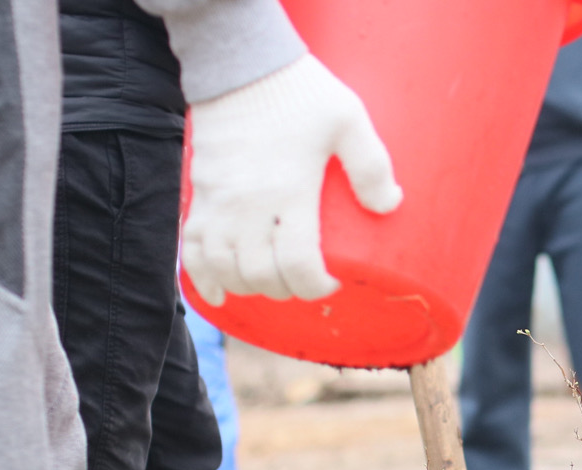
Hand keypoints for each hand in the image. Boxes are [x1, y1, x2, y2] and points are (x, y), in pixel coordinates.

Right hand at [183, 54, 403, 305]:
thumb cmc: (298, 91)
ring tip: (272, 282)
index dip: (317, 285)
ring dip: (248, 286)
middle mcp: (248, 204)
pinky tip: (219, 295)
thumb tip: (391, 205)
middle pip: (259, 274)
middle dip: (286, 289)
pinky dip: (202, 277)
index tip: (333, 281)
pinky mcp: (200, 193)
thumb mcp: (349, 120)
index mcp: (289, 191)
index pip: (298, 264)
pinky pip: (190, 246)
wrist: (239, 61)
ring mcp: (219, 201)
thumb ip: (372, 165)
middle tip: (305, 279)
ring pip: (224, 267)